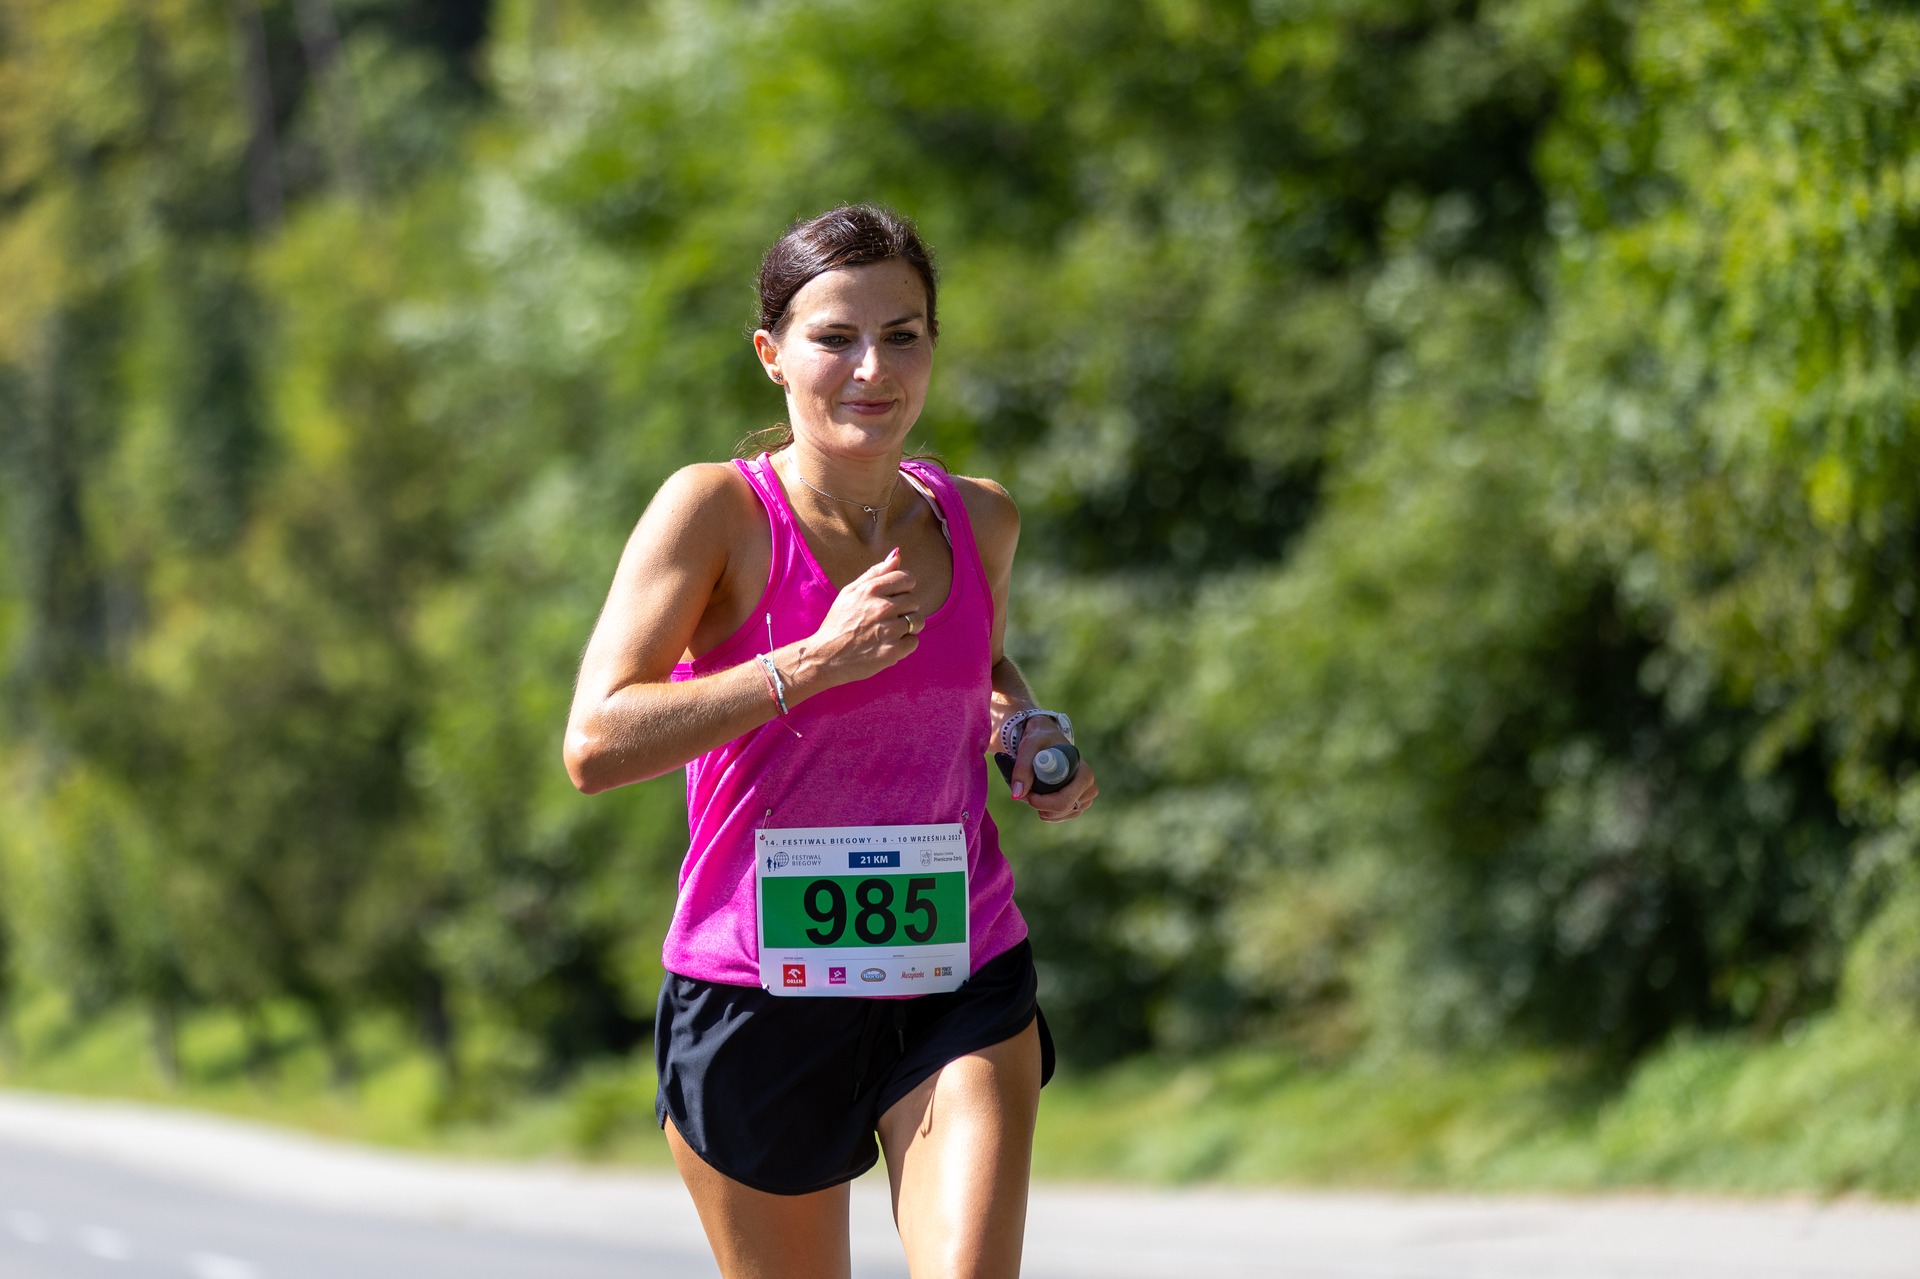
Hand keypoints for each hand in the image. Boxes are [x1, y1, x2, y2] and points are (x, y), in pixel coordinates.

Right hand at [799, 547, 920, 688]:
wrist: (825, 657)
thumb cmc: (838, 623)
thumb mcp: (849, 592)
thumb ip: (874, 573)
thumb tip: (897, 555)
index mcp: (872, 590)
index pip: (908, 578)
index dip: (903, 588)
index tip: (894, 597)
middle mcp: (882, 607)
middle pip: (914, 601)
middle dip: (904, 609)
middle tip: (885, 619)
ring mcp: (889, 630)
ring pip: (918, 622)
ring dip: (907, 628)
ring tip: (888, 633)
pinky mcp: (893, 651)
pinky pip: (914, 642)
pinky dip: (904, 645)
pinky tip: (887, 645)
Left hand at [1009, 718, 1097, 821]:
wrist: (1048, 740)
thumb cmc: (1041, 740)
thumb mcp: (1029, 747)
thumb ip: (1022, 768)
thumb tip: (1017, 794)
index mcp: (1084, 773)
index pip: (1063, 800)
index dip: (1041, 801)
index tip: (1027, 791)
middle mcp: (1089, 787)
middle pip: (1062, 809)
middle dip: (1039, 805)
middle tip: (1026, 791)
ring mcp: (1085, 798)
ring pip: (1059, 815)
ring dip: (1041, 808)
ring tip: (1033, 789)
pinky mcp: (1078, 805)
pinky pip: (1059, 817)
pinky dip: (1046, 811)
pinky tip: (1041, 797)